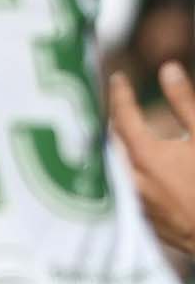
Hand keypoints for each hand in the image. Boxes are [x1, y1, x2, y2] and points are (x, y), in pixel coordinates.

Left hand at [111, 65, 194, 251]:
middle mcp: (127, 177)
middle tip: (99, 100)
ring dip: (103, 144)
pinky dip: (110, 168)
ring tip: (102, 126)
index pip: (122, 115)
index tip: (117, 78)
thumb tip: (168, 68)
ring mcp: (126, 198)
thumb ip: (184, 103)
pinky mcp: (130, 214)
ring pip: (103, 163)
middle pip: (103, 140)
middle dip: (101, 119)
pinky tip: (113, 160)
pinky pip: (110, 185)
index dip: (119, 93)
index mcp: (145, 155)